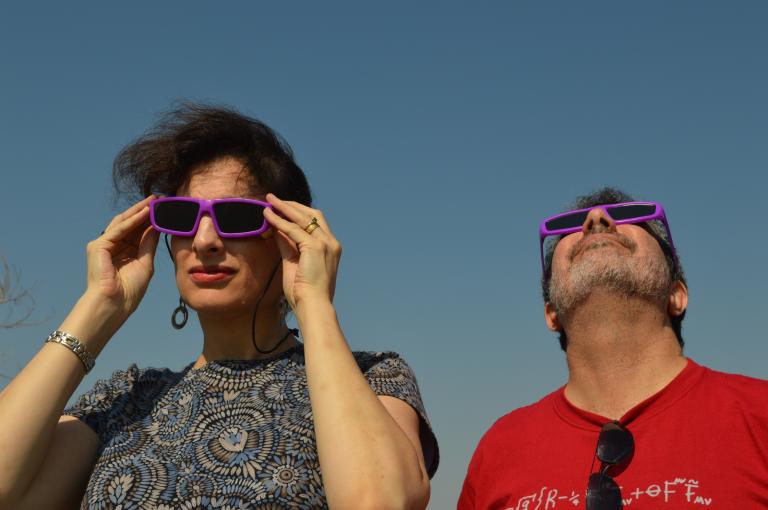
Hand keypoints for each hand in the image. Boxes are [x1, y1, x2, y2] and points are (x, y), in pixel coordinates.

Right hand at [85, 196, 159, 317]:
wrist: (115, 304)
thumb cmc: (130, 290)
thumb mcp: (145, 263)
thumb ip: (149, 244)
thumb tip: (157, 226)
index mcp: (124, 251)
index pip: (138, 230)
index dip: (151, 219)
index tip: (165, 208)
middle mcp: (113, 246)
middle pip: (130, 223)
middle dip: (145, 210)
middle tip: (160, 198)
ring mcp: (104, 245)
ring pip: (124, 223)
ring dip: (139, 211)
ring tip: (154, 201)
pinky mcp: (98, 246)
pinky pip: (119, 229)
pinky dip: (133, 220)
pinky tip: (146, 212)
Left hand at [263, 194, 340, 311]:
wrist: (314, 305)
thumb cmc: (305, 292)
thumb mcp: (294, 263)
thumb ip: (288, 245)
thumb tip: (277, 230)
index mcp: (330, 248)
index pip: (315, 222)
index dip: (298, 213)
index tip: (283, 208)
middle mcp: (331, 242)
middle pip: (312, 214)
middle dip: (292, 205)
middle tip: (274, 199)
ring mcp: (325, 243)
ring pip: (302, 217)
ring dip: (284, 207)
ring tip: (269, 201)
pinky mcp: (315, 247)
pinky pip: (293, 229)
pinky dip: (279, 221)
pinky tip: (268, 216)